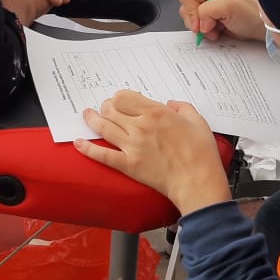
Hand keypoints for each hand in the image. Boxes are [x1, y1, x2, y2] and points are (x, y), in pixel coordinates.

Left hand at [75, 89, 231, 214]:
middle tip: (106, 109)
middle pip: (111, 109)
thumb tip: (172, 104)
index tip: (122, 101)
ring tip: (87, 115)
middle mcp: (140, 127)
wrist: (197, 182)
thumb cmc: (201, 154)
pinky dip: (87, 149)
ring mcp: (132, 146)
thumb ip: (183, 108)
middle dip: (106, 107)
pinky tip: (78, 143)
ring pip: (103, 127)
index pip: (124, 97)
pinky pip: (102, 155)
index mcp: (156, 113)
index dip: (119, 97)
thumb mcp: (198, 122)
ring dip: (92, 119)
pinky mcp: (128, 165)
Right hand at [178, 0, 265, 43]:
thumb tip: (199, 22)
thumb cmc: (250, 14)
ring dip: (202, 29)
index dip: (192, 13)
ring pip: (190, 19)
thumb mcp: (230, 6)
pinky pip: (197, 27)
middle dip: (197, 22)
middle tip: (211, 26)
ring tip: (216, 29)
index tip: (201, 24)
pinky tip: (216, 32)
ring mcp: (206, 7)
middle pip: (186, 8)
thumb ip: (208, 10)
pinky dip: (205, 33)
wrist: (259, 27)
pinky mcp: (208, 19)